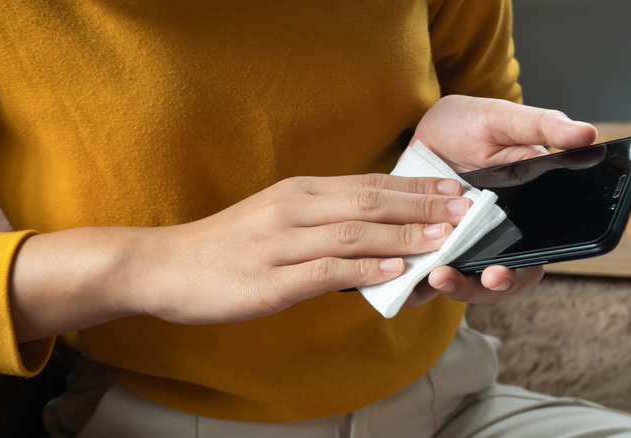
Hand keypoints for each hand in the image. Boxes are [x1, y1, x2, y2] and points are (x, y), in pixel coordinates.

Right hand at [12, 173, 471, 340]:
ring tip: (443, 238)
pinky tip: (394, 272)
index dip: (413, 188)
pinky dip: (365, 270)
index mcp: (298, 193)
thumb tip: (373, 232)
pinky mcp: (272, 280)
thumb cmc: (227, 246)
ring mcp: (282, 244)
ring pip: (355, 235)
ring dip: (403, 237)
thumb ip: (322, 222)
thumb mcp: (276, 220)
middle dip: (421, 207)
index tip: (451, 190)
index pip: (367, 184)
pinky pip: (326, 271)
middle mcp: (294, 209)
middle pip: (369, 203)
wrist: (166, 266)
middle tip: (463, 210)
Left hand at [404, 95, 597, 305]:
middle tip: (452, 278)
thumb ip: (543, 127)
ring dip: (450, 285)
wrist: (427, 125)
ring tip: (434, 276)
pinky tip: (409, 273)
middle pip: (494, 282)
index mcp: (523, 219)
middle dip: (476, 288)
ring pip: (462, 282)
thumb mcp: (506, 119)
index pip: (529, 262)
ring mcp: (462, 244)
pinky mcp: (431, 244)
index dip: (515, 276)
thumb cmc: (473, 123)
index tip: (496, 274)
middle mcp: (494, 239)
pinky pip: (428, 272)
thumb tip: (587, 134)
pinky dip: (419, 279)